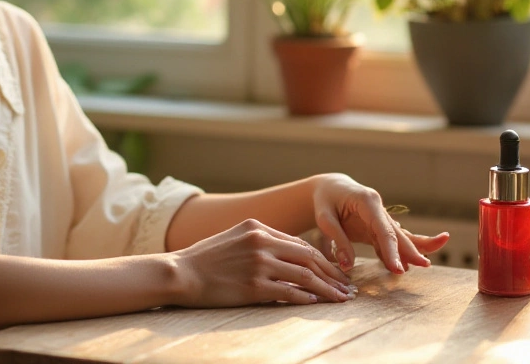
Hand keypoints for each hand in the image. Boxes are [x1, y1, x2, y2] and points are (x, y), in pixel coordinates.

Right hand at [169, 219, 356, 307]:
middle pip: (308, 257)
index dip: (321, 259)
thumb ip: (260, 242)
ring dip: (326, 288)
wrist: (181, 273)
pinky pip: (288, 293)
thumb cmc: (205, 258)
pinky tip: (316, 303)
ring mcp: (258, 264)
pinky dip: (306, 298)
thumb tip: (289, 257)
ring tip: (341, 298)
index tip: (335, 271)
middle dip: (332, 273)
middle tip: (348, 287)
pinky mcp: (254, 286)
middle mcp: (261, 242)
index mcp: (257, 227)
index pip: (298, 243)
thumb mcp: (234, 238)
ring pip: (304, 275)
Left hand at [312, 174, 449, 274]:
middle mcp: (378, 208)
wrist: (328, 188)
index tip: (398, 267)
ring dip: (413, 249)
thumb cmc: (325, 200)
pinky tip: (409, 263)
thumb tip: (347, 266)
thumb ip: (338, 240)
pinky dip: (400, 251)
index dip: (392, 250)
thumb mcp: (325, 218)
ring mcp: (380, 217)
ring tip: (426, 263)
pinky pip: (390, 240)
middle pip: (396, 232)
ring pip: (399, 236)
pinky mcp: (377, 226)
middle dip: (411, 250)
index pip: (382, 229)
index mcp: (366, 201)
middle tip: (424, 265)